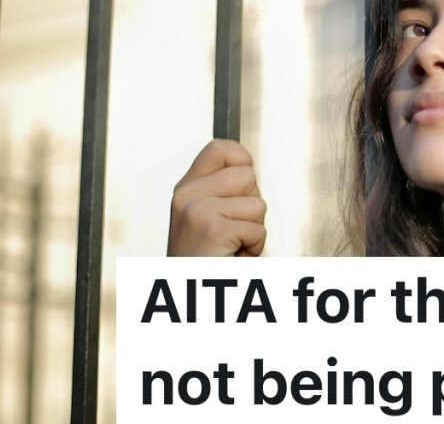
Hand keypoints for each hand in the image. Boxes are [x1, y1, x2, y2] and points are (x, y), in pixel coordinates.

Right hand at [168, 139, 266, 256]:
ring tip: (231, 245)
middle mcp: (186, 195)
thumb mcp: (209, 216)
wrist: (194, 294)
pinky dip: (253, 247)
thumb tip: (248, 166)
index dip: (243, 161)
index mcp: (186, 189)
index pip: (220, 148)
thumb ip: (224, 189)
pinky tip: (232, 255)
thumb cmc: (207, 260)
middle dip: (252, 206)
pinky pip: (257, 229)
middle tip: (232, 231)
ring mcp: (196, 209)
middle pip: (247, 175)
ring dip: (253, 229)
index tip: (244, 187)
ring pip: (257, 203)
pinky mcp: (211, 227)